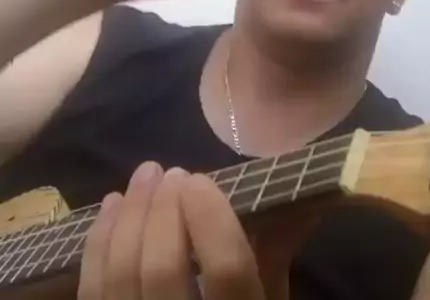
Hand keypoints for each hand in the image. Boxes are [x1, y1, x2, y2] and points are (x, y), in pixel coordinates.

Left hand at [78, 162, 310, 299]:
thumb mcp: (268, 299)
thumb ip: (278, 250)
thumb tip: (306, 198)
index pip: (227, 270)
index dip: (210, 219)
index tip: (199, 179)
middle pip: (163, 269)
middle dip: (163, 211)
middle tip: (171, 174)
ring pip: (120, 275)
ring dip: (130, 215)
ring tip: (145, 177)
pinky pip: (92, 288)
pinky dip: (99, 240)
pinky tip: (112, 205)